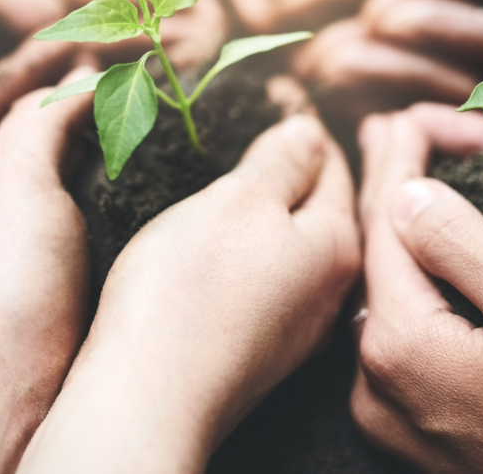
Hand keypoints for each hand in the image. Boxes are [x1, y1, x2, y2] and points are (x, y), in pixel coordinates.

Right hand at [18, 114, 360, 473]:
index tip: (278, 86)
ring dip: (276, 199)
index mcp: (335, 241)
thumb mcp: (238, 201)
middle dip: (298, 158)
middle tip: (270, 118)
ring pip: (295, 239)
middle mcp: (331, 286)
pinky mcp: (261, 344)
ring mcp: (297, 322)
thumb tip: (311, 130)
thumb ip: (281, 161)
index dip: (303, 118)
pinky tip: (229, 234)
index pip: (333, 160)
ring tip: (247, 165)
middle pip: (321, 202)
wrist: (146, 396)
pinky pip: (271, 273)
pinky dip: (257, 240)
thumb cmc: (188, 288)